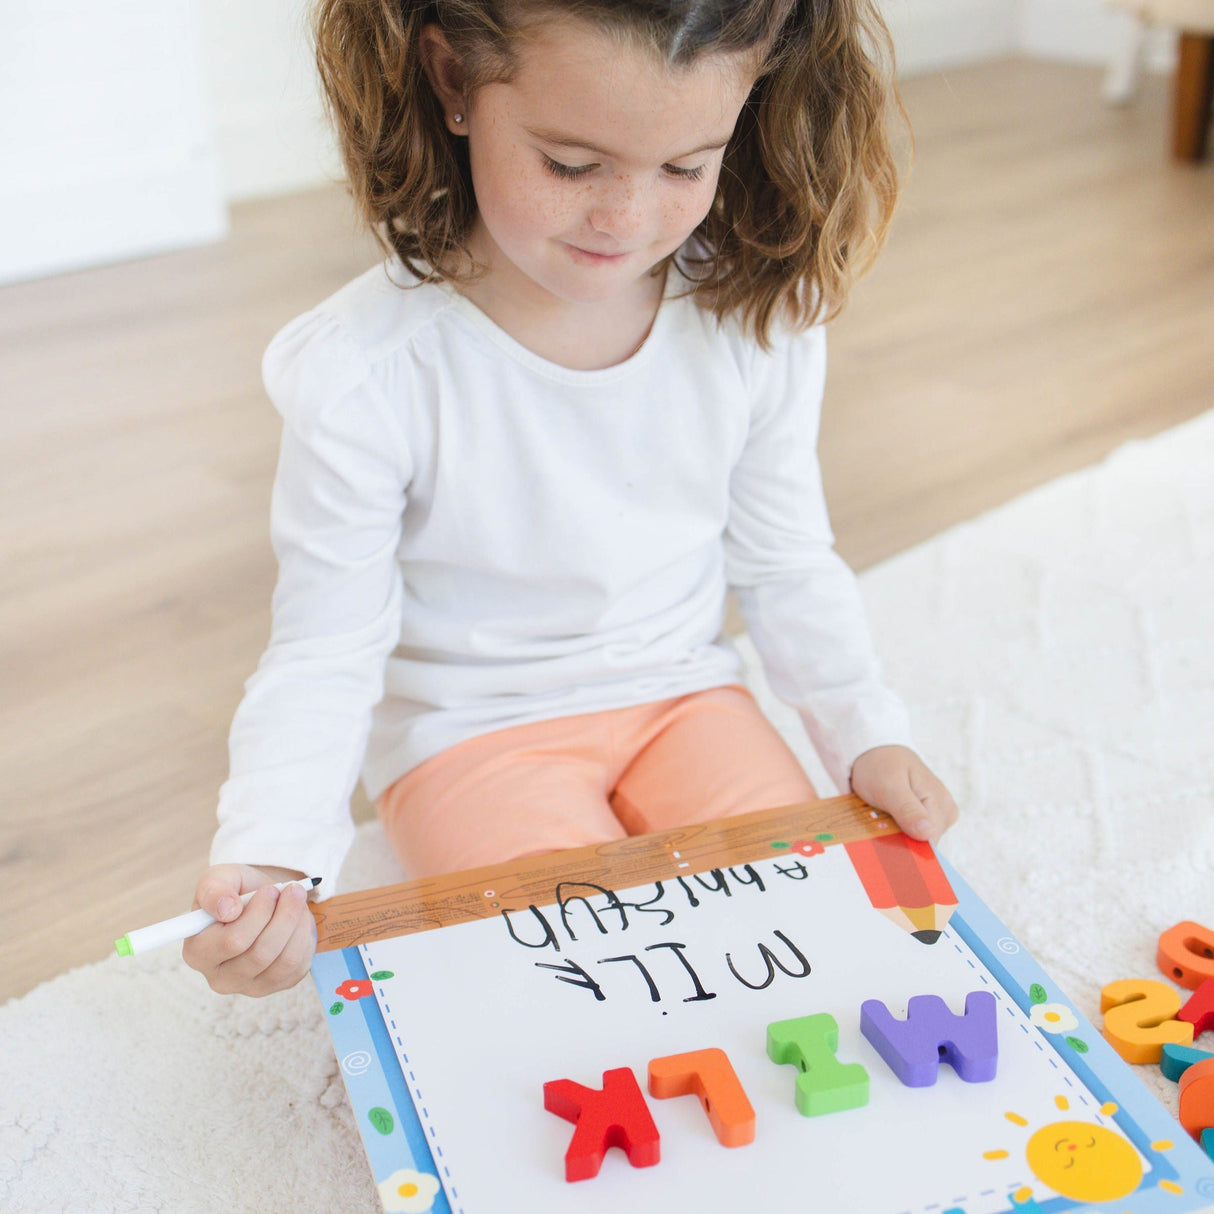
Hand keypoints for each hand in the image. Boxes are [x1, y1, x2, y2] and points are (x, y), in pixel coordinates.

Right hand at [183, 863, 316, 996]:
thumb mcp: (218, 878)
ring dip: (297, 924)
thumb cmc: (235, 891)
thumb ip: (214, 890)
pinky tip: (299, 919)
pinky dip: (305, 936)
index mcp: (197, 952)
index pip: (232, 942)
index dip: (257, 915)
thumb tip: (227, 909)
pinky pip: (299, 965)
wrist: (262, 899)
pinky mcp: (277, 985)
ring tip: (296, 899)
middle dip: (284, 916)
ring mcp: (250, 987)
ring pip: (284, 961)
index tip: (270, 890)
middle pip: (260, 954)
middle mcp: (220, 977)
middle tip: (292, 890)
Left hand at [849, 745, 958, 844]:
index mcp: (941, 804)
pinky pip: (910, 835)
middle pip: (923, 845)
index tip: (887, 851)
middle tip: (877, 831)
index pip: (929, 843)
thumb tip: (928, 833)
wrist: (875, 751)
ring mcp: (934, 816)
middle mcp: (944, 813)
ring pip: (916, 842)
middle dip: (900, 843)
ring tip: (878, 824)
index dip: (908, 849)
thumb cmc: (881, 765)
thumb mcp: (889, 785)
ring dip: (896, 839)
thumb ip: (907, 809)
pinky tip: (882, 824)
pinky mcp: (923, 819)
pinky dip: (895, 833)